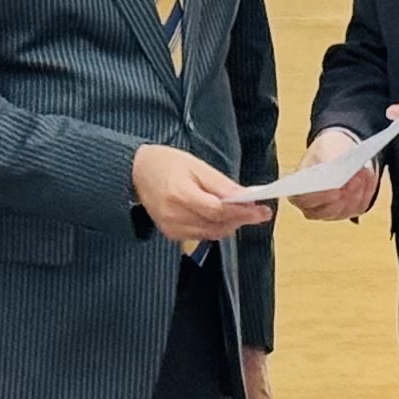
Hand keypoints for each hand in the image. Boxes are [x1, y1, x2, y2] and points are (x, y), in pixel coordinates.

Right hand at [133, 143, 272, 252]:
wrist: (136, 172)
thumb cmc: (166, 164)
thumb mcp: (197, 166)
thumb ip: (221, 184)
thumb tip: (246, 197)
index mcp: (180, 194)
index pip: (218, 210)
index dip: (242, 212)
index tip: (261, 211)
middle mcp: (174, 215)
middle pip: (217, 224)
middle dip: (240, 219)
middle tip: (257, 210)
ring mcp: (171, 227)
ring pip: (211, 233)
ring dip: (229, 224)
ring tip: (240, 211)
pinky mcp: (171, 234)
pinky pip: (201, 235)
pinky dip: (214, 227)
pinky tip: (219, 216)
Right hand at [288, 126, 385, 223]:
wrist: (338, 153)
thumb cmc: (325, 151)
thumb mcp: (324, 147)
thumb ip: (326, 155)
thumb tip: (334, 162)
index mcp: (298, 193)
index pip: (304, 201)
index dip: (320, 197)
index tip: (335, 189)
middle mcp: (313, 208)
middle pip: (329, 210)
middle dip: (344, 195)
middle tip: (355, 179)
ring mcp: (332, 212)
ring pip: (347, 209)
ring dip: (358, 191)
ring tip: (363, 172)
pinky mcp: (350, 211)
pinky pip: (360, 205)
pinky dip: (366, 190)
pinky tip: (368, 175)